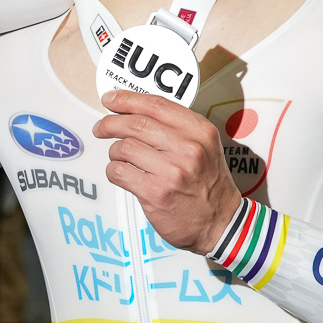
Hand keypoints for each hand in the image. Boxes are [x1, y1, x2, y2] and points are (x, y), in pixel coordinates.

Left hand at [94, 90, 241, 255]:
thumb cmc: (208, 184)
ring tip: (119, 157)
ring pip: (124, 147)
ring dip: (114, 151)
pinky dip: (113, 171)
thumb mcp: (205, 146)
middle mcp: (188, 148)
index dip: (127, 99)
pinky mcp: (156, 193)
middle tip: (101, 127)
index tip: (111, 99)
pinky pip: (119, 172)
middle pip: (136, 123)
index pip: (156, 105)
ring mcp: (172, 171)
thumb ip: (176, 127)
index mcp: (200, 131)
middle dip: (110, 123)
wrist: (221, 222)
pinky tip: (121, 173)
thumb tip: (133, 111)